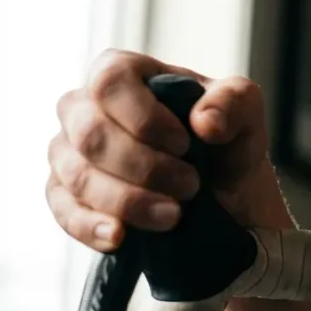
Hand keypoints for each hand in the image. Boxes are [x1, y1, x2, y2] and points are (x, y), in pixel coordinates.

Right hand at [46, 49, 282, 251]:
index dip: (143, 116)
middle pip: (90, 133)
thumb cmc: (225, 141)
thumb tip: (205, 122)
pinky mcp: (65, 195)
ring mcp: (69, 153)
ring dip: (128, 200)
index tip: (184, 144)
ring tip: (173, 215)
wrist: (223, 195)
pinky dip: (91, 226)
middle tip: (190, 186)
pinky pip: (63, 212)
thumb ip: (234, 103)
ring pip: (77, 176)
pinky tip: (120, 237)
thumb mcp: (246, 113)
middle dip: (144, 167)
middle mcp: (84, 108)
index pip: (110, 80)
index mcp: (124, 74)